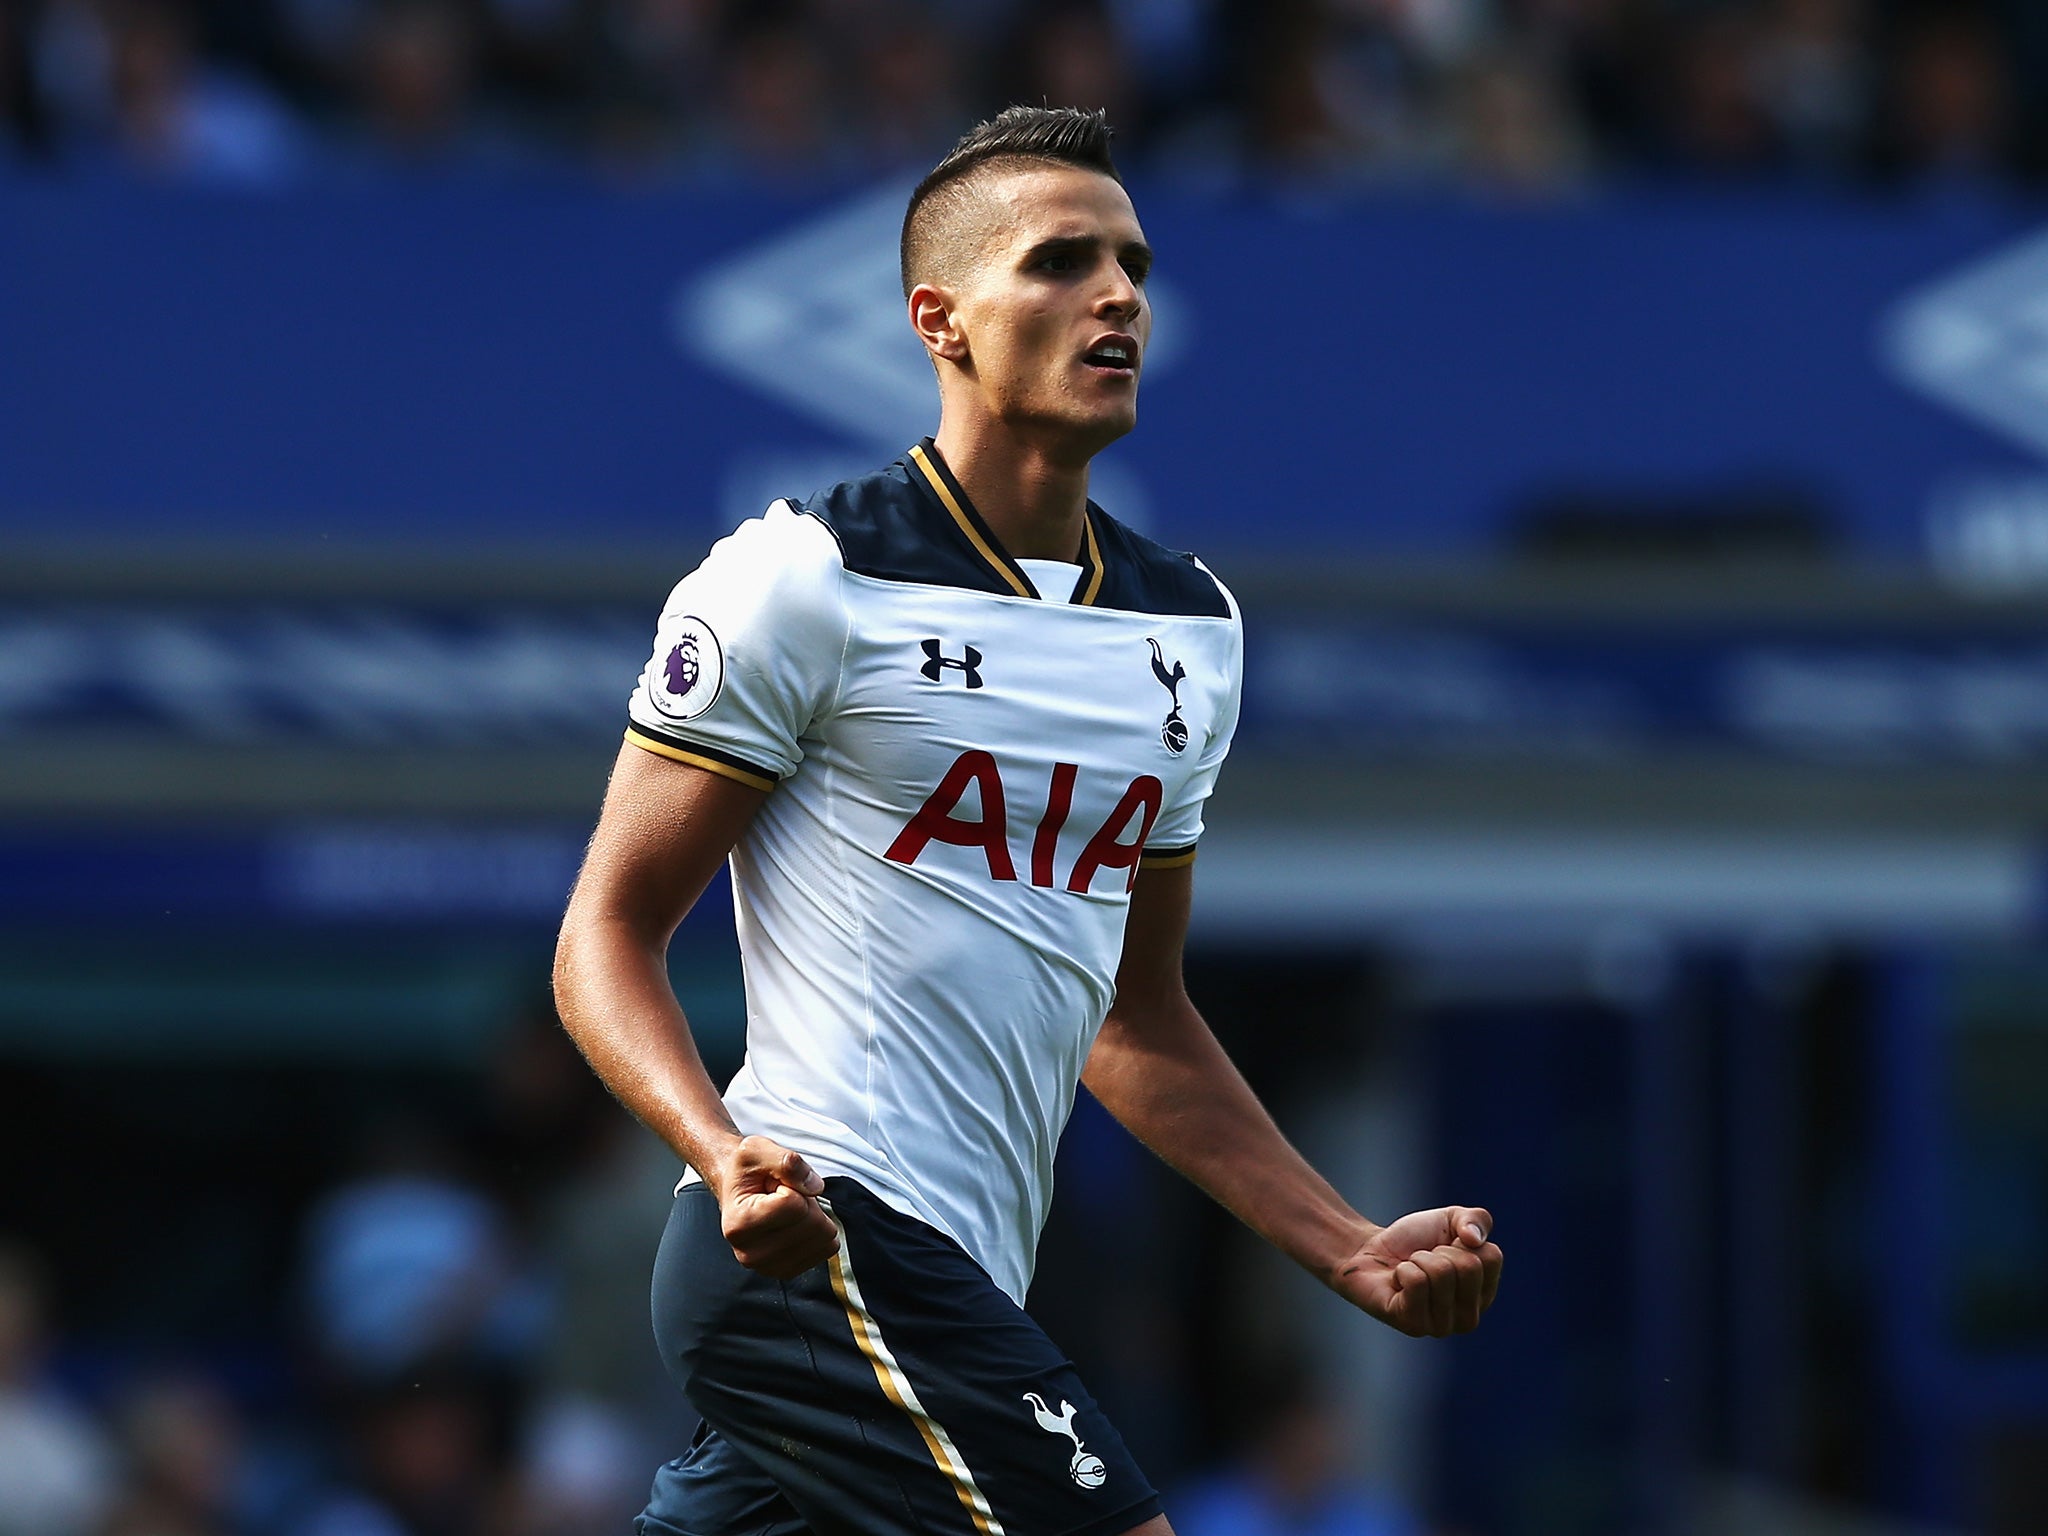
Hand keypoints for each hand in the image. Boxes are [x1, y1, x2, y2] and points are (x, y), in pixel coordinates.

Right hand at [710, 1135, 839, 1277]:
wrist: (739, 1193)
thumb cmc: (748, 1172)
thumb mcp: (757, 1149)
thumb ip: (787, 1161)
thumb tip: (815, 1187)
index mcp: (739, 1225)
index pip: (794, 1204)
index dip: (793, 1185)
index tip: (774, 1185)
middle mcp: (749, 1254)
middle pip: (812, 1224)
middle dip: (806, 1201)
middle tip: (783, 1196)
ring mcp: (769, 1267)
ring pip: (824, 1238)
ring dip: (813, 1216)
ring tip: (789, 1210)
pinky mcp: (788, 1272)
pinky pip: (827, 1249)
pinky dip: (818, 1231)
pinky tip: (795, 1225)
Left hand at [1329, 1206, 1501, 1337]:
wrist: (1368, 1251)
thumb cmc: (1414, 1240)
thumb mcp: (1451, 1219)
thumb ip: (1476, 1219)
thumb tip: (1474, 1239)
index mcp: (1484, 1295)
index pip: (1491, 1257)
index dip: (1461, 1241)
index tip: (1444, 1248)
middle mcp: (1468, 1318)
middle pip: (1469, 1267)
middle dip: (1440, 1251)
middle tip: (1423, 1260)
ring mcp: (1442, 1327)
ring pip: (1442, 1273)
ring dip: (1419, 1260)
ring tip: (1410, 1269)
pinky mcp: (1413, 1326)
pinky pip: (1416, 1282)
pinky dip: (1403, 1270)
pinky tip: (1396, 1281)